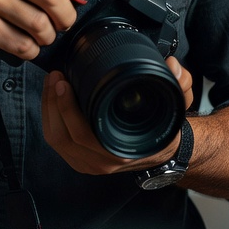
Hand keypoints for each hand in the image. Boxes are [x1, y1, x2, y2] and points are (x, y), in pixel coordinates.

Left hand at [41, 56, 193, 174]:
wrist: (165, 150)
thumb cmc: (164, 128)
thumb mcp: (177, 104)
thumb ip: (181, 83)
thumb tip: (172, 65)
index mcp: (120, 151)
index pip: (83, 135)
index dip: (68, 108)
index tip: (65, 82)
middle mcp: (101, 162)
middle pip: (61, 136)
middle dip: (52, 103)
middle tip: (55, 75)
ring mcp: (88, 163)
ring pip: (55, 138)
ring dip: (48, 108)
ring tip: (51, 81)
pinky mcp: (80, 159)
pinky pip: (57, 140)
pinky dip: (49, 117)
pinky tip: (52, 96)